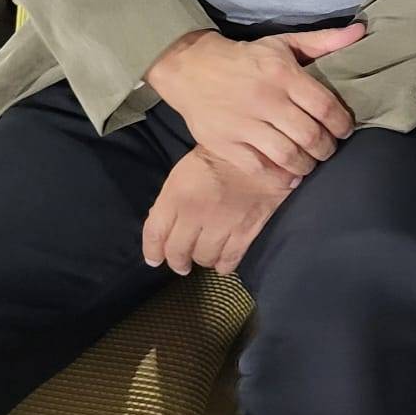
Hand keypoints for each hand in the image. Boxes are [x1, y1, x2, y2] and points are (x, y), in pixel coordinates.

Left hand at [143, 147, 294, 275]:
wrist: (263, 149)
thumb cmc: (221, 155)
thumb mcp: (187, 169)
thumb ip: (172, 198)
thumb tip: (162, 225)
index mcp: (177, 194)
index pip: (155, 234)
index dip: (152, 252)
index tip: (155, 259)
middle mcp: (196, 213)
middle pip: (177, 251)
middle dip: (177, 261)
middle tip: (181, 264)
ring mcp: (222, 223)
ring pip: (204, 257)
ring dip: (202, 260)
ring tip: (206, 255)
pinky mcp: (246, 229)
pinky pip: (230, 259)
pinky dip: (224, 265)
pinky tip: (223, 261)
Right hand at [145, 25, 362, 181]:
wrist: (191, 68)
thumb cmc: (247, 58)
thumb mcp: (284, 43)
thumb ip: (323, 41)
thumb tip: (360, 32)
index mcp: (283, 74)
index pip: (324, 106)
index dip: (342, 124)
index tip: (345, 130)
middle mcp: (265, 100)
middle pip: (309, 135)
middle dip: (327, 148)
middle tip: (330, 149)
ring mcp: (243, 124)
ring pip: (287, 155)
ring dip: (307, 164)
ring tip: (312, 162)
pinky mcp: (225, 143)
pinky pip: (259, 168)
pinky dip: (280, 177)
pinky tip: (291, 176)